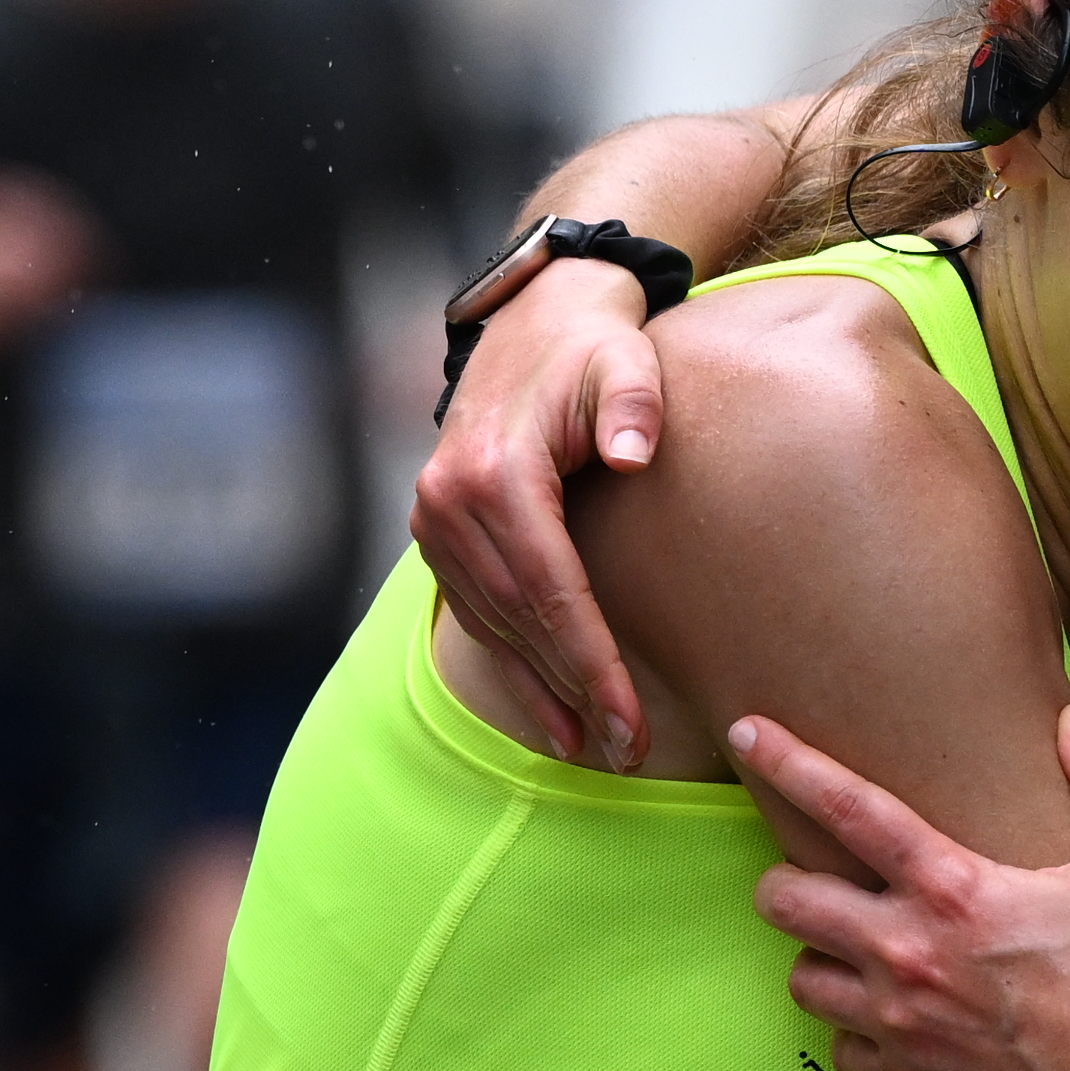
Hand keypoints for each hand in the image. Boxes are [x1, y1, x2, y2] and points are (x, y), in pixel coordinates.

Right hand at [413, 257, 665, 766]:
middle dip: (576, 691)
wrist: (532, 320)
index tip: (629, 719)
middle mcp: (449, 503)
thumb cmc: (594, 348)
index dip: (590, 661)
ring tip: (598, 749)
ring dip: (545, 693)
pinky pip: (478, 615)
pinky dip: (515, 669)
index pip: (550, 588)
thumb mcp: (624, 360)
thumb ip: (634, 403)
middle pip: (520, 619)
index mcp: (495, 471)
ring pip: (494, 626)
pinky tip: (555, 718)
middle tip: (627, 750)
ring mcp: (435, 520)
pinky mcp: (439, 533)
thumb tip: (632, 454)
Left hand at [727, 703, 1069, 1070]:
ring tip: (857, 954)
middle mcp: (908, 951)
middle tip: (817, 884)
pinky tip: (892, 1021)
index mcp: (953, 888)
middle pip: (784, 901)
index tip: (747, 732)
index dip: (789, 762)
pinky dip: (856, 1035)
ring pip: (801, 980)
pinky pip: (841, 1051)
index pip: (848, 809)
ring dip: (821, 961)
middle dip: (787, 884)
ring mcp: (901, 1020)